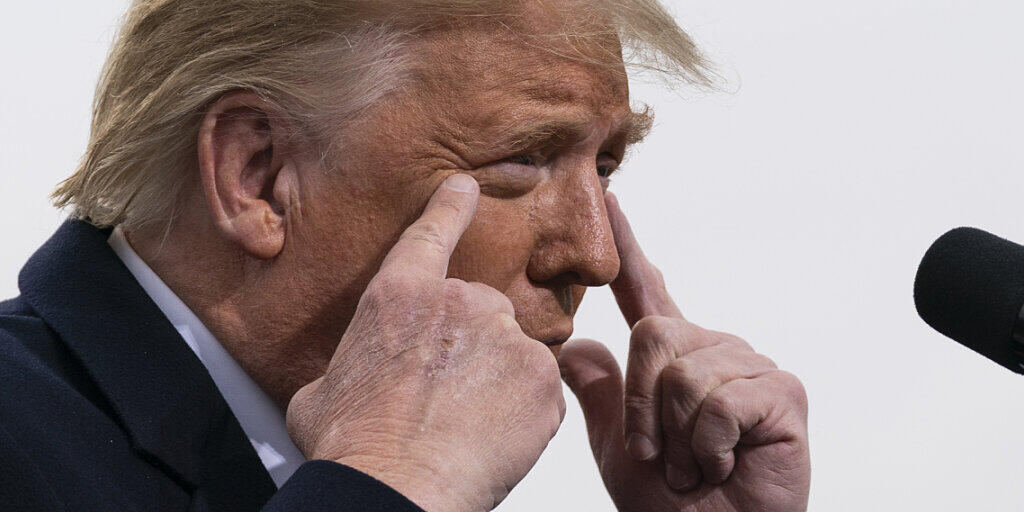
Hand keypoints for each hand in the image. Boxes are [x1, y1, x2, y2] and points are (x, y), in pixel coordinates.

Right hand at [286, 174, 564, 511]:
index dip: (450, 207)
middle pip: (480, 311)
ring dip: (497, 380)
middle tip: (444, 396)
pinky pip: (539, 390)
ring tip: (464, 424)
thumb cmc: (353, 446)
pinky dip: (523, 414)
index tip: (465, 187)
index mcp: (400, 296)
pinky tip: (490, 440)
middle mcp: (458, 302)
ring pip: (512, 351)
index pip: (431, 233)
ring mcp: (505, 336)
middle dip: (470, 347)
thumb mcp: (322, 393)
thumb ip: (351, 366)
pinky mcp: (541, 377)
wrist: (394, 487)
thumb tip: (343, 381)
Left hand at [558, 193, 809, 511]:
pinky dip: (709, 447)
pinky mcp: (782, 392)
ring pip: (684, 373)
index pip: (646, 292)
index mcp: (676, 357)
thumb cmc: (674, 502)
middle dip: (642, 408)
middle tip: (662, 455)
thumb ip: (601, 394)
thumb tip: (572, 347)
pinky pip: (719, 402)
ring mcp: (751, 367)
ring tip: (699, 464)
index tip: (610, 199)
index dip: (628, 248)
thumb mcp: (619, 448)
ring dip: (677, 438)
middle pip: (653, 334)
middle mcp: (715, 350)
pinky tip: (727, 462)